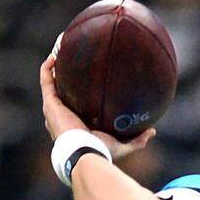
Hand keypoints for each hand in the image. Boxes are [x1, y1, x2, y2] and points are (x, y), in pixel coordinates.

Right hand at [40, 50, 154, 159]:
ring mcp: (54, 108)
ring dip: (55, 64)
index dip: (79, 91)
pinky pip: (46, 79)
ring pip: (51, 81)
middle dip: (66, 74)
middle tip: (76, 58)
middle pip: (63, 90)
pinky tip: (56, 53)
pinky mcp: (50, 103)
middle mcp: (63, 114)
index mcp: (77, 122)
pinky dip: (49, 66)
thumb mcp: (123, 145)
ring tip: (62, 47)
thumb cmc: (102, 151)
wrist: (86, 152)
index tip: (90, 78)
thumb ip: (137, 139)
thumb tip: (152, 130)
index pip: (77, 104)